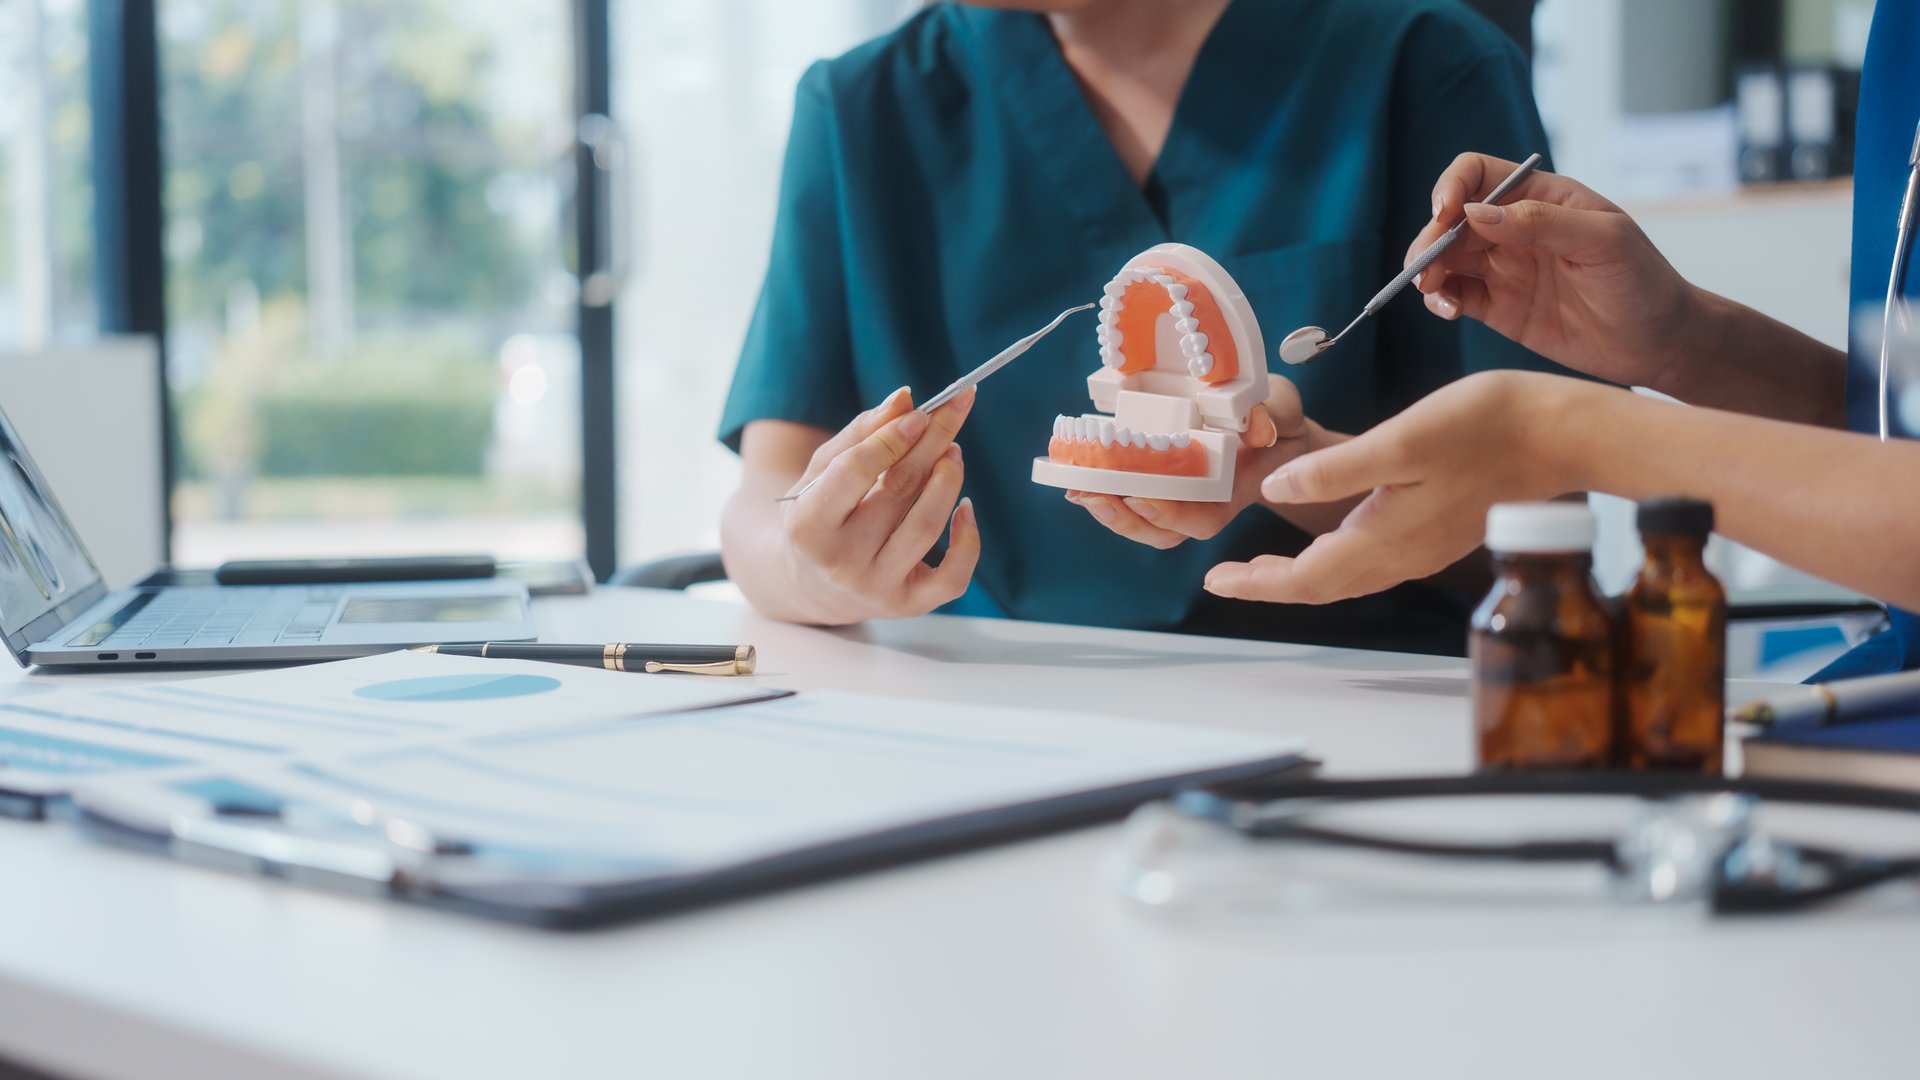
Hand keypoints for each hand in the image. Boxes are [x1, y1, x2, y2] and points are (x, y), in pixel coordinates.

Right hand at [778, 387, 980, 622]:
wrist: (808, 584)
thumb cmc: (818, 515)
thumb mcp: (821, 472)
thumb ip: (860, 434)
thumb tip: (905, 399)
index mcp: (808, 526)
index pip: (854, 471)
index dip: (891, 438)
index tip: (920, 412)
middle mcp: (840, 562)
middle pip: (898, 491)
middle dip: (931, 443)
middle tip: (954, 410)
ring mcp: (876, 588)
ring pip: (926, 526)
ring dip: (948, 479)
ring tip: (953, 451)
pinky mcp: (908, 605)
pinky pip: (953, 577)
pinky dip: (968, 539)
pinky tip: (966, 507)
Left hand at [1067, 376, 1315, 547]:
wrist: (1271, 424)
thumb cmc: (1276, 418)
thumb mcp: (1282, 408)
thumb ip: (1273, 416)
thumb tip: (1258, 428)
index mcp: (1234, 490)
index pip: (1202, 520)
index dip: (1171, 515)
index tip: (1141, 498)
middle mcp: (1204, 501)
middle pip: (1162, 531)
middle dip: (1124, 519)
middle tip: (1092, 494)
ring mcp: (1181, 496)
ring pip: (1142, 522)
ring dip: (1107, 510)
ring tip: (1078, 489)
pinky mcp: (1160, 481)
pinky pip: (1130, 498)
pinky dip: (1104, 492)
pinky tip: (1077, 478)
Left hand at [1203, 371, 1580, 603]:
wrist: (1562, 436)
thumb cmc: (1487, 427)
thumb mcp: (1402, 441)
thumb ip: (1335, 472)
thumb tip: (1276, 492)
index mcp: (1384, 538)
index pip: (1305, 579)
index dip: (1255, 584)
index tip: (1213, 581)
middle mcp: (1401, 555)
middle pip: (1322, 586)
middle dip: (1271, 584)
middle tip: (1227, 577)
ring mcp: (1423, 547)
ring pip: (1347, 577)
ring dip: (1302, 574)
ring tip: (1263, 565)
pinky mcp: (1439, 532)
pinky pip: (1373, 561)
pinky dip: (1335, 559)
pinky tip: (1328, 535)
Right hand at [1412, 153, 1702, 392]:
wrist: (1660, 343)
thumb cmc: (1643, 281)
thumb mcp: (1603, 241)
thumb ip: (1540, 222)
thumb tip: (1474, 213)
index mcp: (1540, 197)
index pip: (1478, 175)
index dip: (1452, 187)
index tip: (1444, 215)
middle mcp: (1514, 228)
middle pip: (1451, 220)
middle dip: (1430, 238)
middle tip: (1426, 267)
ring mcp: (1504, 268)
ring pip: (1444, 259)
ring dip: (1427, 270)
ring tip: (1432, 291)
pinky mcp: (1499, 308)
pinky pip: (1455, 296)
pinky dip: (1440, 300)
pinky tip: (1449, 310)